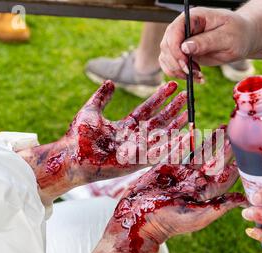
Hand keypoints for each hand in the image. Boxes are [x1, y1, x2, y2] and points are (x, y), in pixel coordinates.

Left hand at [19, 80, 187, 204]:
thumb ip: (102, 97)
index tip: (172, 84)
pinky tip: (184, 136)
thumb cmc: (77, 136)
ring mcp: (136, 150)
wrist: (71, 157)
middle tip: (187, 96)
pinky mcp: (138, 162)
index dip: (160, 97)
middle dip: (173, 109)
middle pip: (159, 121)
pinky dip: (173, 146)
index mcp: (125, 126)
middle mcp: (134, 137)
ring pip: (162, 136)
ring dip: (177, 125)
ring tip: (190, 114)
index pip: (148, 109)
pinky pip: (159, 153)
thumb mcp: (91, 111)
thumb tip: (111, 82)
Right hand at [90, 128, 246, 252]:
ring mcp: (181, 174)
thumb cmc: (168, 222)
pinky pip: (180, 151)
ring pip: (200, 154)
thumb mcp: (197, 216)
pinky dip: (187, 141)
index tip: (247, 152)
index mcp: (205, 195)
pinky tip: (196, 131)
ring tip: (223, 128)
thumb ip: (220, 207)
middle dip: (225, 148)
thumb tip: (246, 202)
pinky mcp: (166, 167)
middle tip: (236, 132)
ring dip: (211, 141)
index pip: (225, 177)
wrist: (138, 218)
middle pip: (214, 162)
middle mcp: (195, 183)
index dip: (236, 164)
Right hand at [159, 7, 253, 79]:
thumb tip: (185, 48)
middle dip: (176, 63)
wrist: (242, 39)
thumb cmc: (238, 33)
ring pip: (165, 57)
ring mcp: (181, 41)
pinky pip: (171, 65)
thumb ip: (207, 41)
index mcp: (193, 17)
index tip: (186, 64)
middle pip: (166, 46)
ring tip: (198, 76)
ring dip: (178, 71)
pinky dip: (180, 74)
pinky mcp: (183, 54)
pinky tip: (195, 77)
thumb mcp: (227, 37)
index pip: (174, 31)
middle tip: (192, 73)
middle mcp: (183, 28)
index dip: (175, 49)